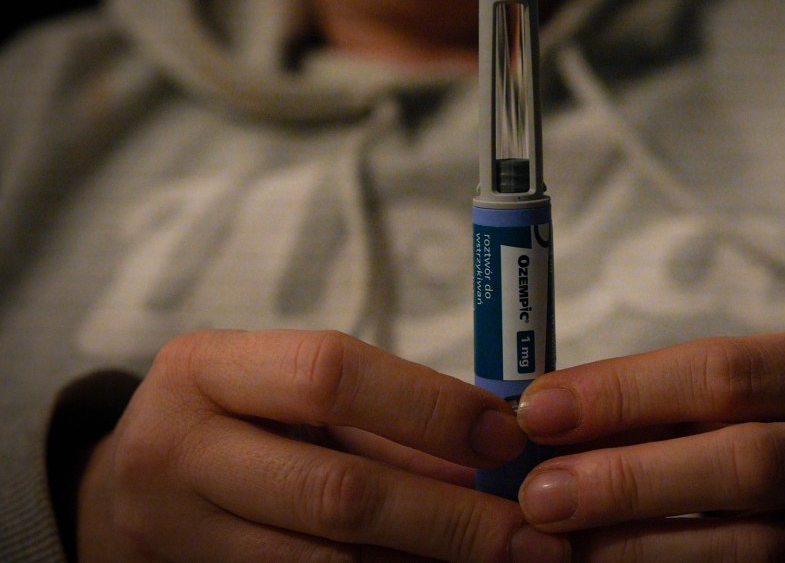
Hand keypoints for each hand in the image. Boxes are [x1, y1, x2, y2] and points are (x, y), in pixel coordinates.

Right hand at [76, 329, 570, 561]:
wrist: (126, 491)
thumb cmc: (234, 420)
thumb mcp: (286, 392)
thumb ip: (382, 415)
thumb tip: (497, 448)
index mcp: (205, 368)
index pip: (331, 373)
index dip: (430, 406)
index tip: (506, 435)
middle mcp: (178, 451)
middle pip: (337, 491)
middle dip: (449, 516)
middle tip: (529, 531)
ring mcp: (178, 536)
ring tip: (503, 559)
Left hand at [515, 332, 784, 561]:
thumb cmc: (758, 416)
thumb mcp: (717, 391)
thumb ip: (646, 401)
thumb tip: (541, 421)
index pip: (726, 371)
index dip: (626, 392)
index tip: (540, 412)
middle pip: (749, 463)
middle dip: (632, 478)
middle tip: (542, 494)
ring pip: (753, 547)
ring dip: (643, 545)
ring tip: (562, 541)